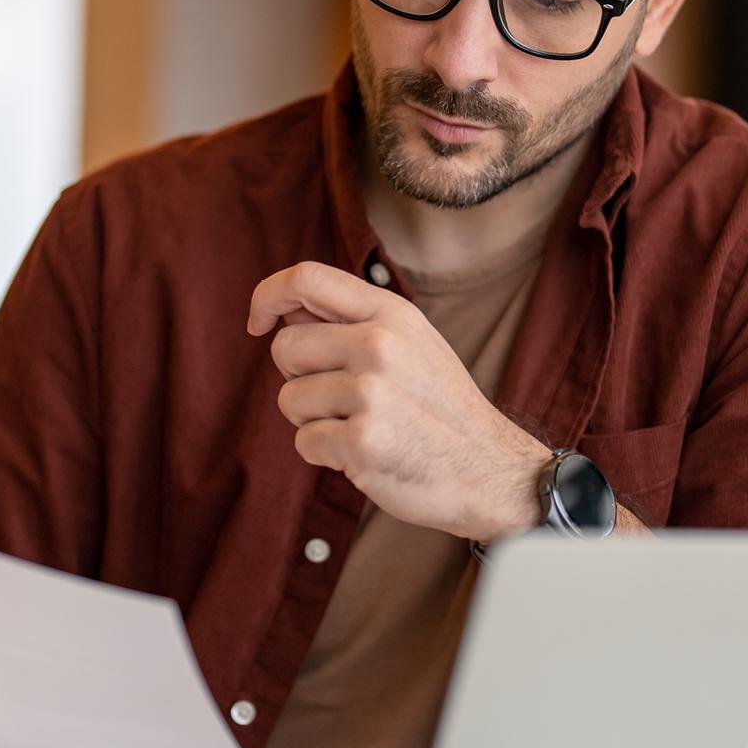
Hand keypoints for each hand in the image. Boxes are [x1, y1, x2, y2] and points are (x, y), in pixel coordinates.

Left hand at [248, 261, 547, 541]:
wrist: (488, 468)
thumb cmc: (439, 406)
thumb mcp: (411, 342)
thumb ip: (353, 321)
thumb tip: (284, 309)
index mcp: (390, 313)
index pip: (305, 278)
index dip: (267, 296)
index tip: (258, 323)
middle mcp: (379, 345)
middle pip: (285, 346)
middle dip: (299, 376)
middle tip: (342, 397)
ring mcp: (371, 393)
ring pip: (289, 399)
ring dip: (314, 420)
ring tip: (361, 425)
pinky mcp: (362, 442)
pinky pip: (304, 442)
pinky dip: (325, 454)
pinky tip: (363, 453)